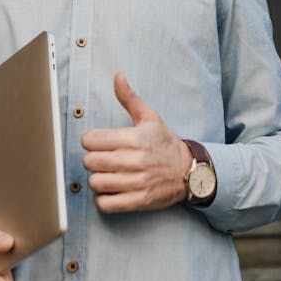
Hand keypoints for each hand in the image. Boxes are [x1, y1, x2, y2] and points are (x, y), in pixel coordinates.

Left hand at [81, 73, 191, 212]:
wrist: (189, 171)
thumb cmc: (164, 143)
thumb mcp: (150, 117)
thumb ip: (130, 98)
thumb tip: (118, 76)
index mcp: (135, 138)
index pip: (91, 139)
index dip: (90, 140)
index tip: (97, 142)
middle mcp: (135, 160)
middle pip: (90, 161)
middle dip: (92, 160)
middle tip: (101, 159)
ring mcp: (138, 182)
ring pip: (96, 182)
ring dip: (97, 179)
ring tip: (106, 174)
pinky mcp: (139, 201)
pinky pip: (106, 203)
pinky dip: (103, 199)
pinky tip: (110, 190)